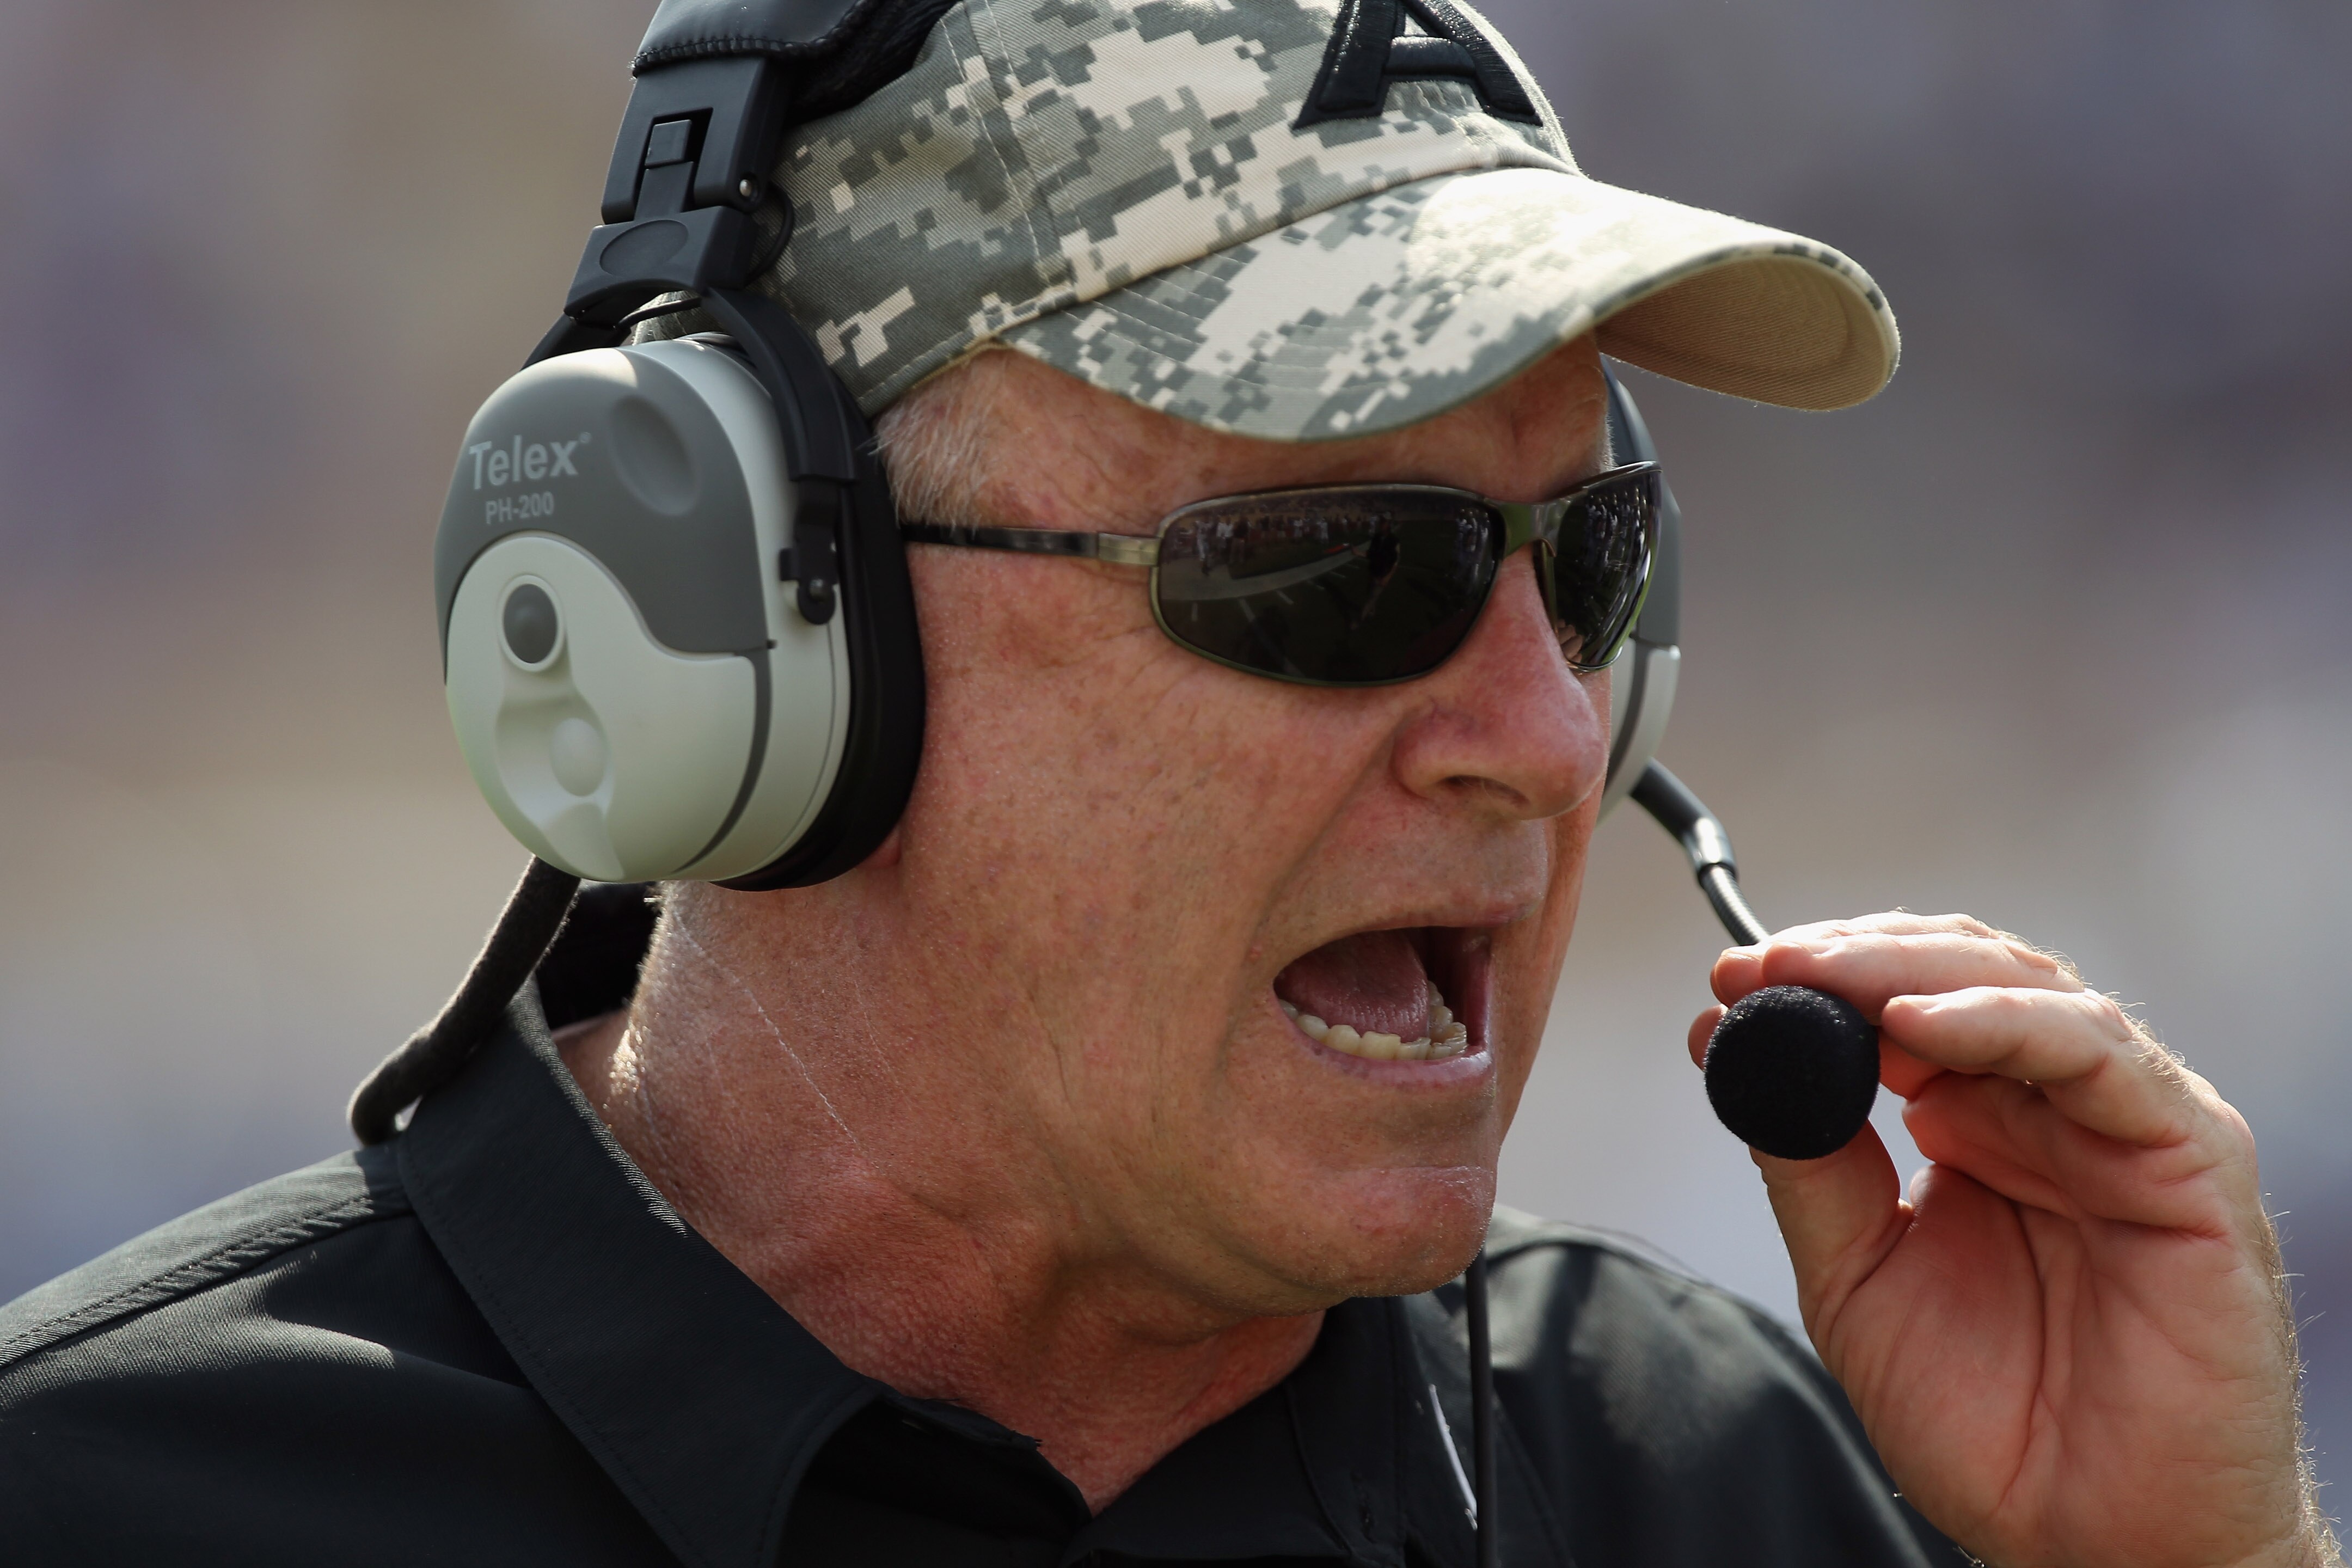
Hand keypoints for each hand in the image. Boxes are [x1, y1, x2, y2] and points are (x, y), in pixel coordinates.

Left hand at [1688, 913, 2336, 1567]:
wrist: (2098, 1544)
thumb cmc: (1996, 1426)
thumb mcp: (1858, 1281)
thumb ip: (1812, 1170)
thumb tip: (1735, 1057)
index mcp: (1982, 1128)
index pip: (1905, 1001)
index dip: (1817, 979)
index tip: (1731, 979)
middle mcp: (2055, 1111)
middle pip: (1961, 974)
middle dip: (1850, 955)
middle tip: (1761, 964)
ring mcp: (2127, 1126)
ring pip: (2028, 989)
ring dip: (1909, 969)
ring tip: (1818, 977)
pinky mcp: (2190, 1159)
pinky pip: (2099, 1056)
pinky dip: (2002, 1022)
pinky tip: (1916, 1023)